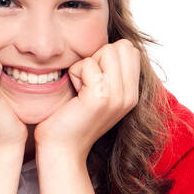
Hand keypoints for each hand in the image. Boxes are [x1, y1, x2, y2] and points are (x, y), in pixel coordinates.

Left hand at [34, 39, 140, 159]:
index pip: (130, 49)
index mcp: (132, 94)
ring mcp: (118, 97)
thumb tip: (111, 45)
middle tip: (86, 83)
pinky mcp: (101, 97)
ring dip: (87, 65)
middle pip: (122, 47)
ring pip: (107, 51)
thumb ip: (110, 72)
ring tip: (81, 88)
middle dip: (98, 57)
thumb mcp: (99, 93)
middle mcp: (130, 96)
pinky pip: (88, 64)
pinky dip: (75, 74)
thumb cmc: (71, 118)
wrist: (61, 149)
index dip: (106, 56)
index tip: (93, 79)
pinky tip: (75, 94)